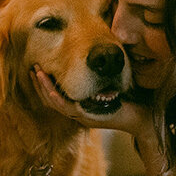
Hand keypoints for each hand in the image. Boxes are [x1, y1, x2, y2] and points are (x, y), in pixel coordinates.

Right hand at [29, 65, 150, 137]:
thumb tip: (95, 57)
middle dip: (39, 84)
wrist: (143, 119)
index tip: (37, 69)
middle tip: (33, 69)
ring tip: (38, 75)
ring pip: (55, 104)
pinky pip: (68, 109)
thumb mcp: (110, 87)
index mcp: (81, 107)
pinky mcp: (88, 118)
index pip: (55, 96)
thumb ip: (99, 77)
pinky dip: (57, 100)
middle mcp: (78, 113)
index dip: (44, 83)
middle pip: (50, 100)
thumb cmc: (130, 101)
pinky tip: (51, 91)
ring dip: (44, 89)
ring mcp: (82, 116)